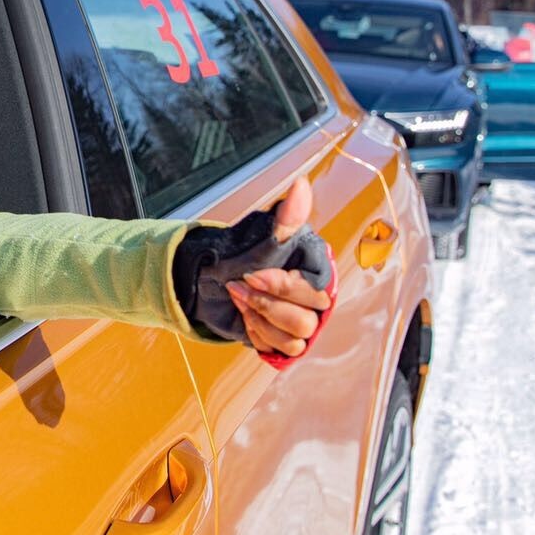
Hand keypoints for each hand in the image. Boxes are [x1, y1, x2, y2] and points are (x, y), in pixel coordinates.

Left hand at [224, 177, 330, 357]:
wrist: (216, 274)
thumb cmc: (246, 251)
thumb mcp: (264, 233)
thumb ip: (287, 215)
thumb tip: (301, 185)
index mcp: (318, 270)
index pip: (315, 291)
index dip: (282, 287)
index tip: (252, 274)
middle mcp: (316, 299)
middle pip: (306, 320)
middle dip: (266, 305)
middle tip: (239, 286)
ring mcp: (304, 322)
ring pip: (295, 339)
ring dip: (259, 320)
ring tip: (239, 299)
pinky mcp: (287, 341)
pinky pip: (282, 350)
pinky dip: (258, 334)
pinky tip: (244, 315)